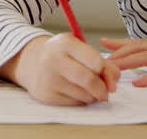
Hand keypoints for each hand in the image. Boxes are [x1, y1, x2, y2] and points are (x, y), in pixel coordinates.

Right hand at [0, 34, 119, 105]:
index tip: (109, 76)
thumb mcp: (82, 50)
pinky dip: (81, 101)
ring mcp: (47, 78)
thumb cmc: (65, 56)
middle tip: (106, 91)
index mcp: (65, 43)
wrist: (33, 62)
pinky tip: (75, 92)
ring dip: (92, 96)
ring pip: (84, 95)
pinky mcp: (45, 94)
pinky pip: (74, 103)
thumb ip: (104, 64)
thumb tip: (113, 84)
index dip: (107, 72)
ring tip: (88, 89)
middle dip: (102, 89)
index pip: (95, 61)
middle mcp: (53, 59)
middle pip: (89, 80)